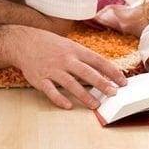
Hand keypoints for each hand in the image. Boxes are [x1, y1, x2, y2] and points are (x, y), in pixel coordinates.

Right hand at [10, 29, 126, 109]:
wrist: (25, 42)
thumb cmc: (52, 45)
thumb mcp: (70, 46)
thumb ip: (85, 59)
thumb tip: (103, 72)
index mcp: (75, 50)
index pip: (97, 61)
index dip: (111, 71)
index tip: (123, 81)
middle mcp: (66, 60)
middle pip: (87, 73)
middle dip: (101, 84)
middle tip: (113, 93)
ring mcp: (53, 70)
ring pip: (71, 84)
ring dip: (84, 95)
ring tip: (95, 105)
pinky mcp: (40, 79)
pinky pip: (51, 91)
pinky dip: (59, 99)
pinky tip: (68, 106)